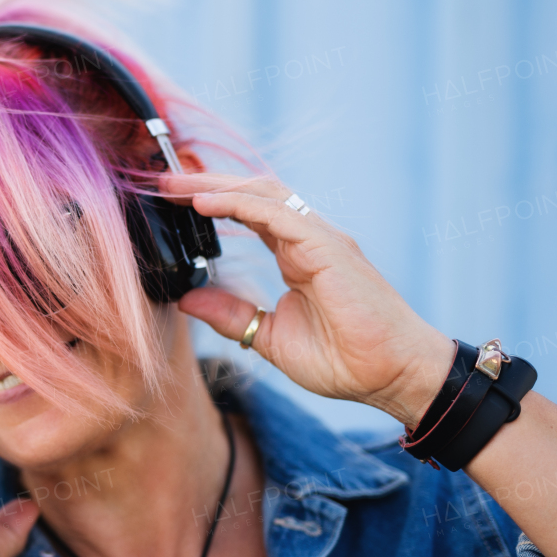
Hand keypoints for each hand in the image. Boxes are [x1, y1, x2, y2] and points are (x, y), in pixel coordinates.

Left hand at [161, 173, 454, 428]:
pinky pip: (276, 215)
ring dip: (216, 185)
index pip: (250, 213)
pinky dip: (237, 204)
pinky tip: (204, 203)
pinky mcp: (327, 247)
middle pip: (253, 193)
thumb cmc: (346, 359)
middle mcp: (309, 238)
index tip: (172, 198)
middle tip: (163, 180)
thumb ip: (231, 314)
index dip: (213, 201)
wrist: (393, 376)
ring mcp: (320, 239)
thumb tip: (187, 298)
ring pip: (262, 194)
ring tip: (175, 184)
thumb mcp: (270, 335)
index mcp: (298, 255)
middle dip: (207, 182)